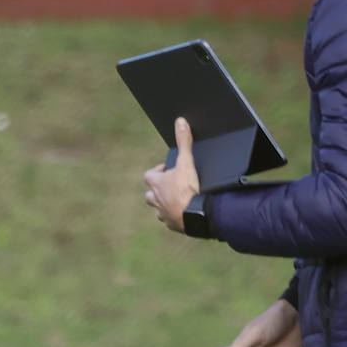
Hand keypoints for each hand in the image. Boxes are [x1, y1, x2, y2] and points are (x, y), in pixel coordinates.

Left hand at [143, 116, 200, 231]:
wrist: (198, 216)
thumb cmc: (189, 190)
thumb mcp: (187, 162)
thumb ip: (184, 142)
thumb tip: (180, 122)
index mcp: (158, 184)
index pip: (148, 175)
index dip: (156, 171)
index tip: (166, 169)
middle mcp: (157, 200)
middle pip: (149, 195)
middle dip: (156, 190)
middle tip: (169, 186)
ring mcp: (164, 214)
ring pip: (157, 209)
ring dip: (163, 205)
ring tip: (175, 201)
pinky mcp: (173, 225)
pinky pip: (169, 221)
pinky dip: (173, 217)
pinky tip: (182, 214)